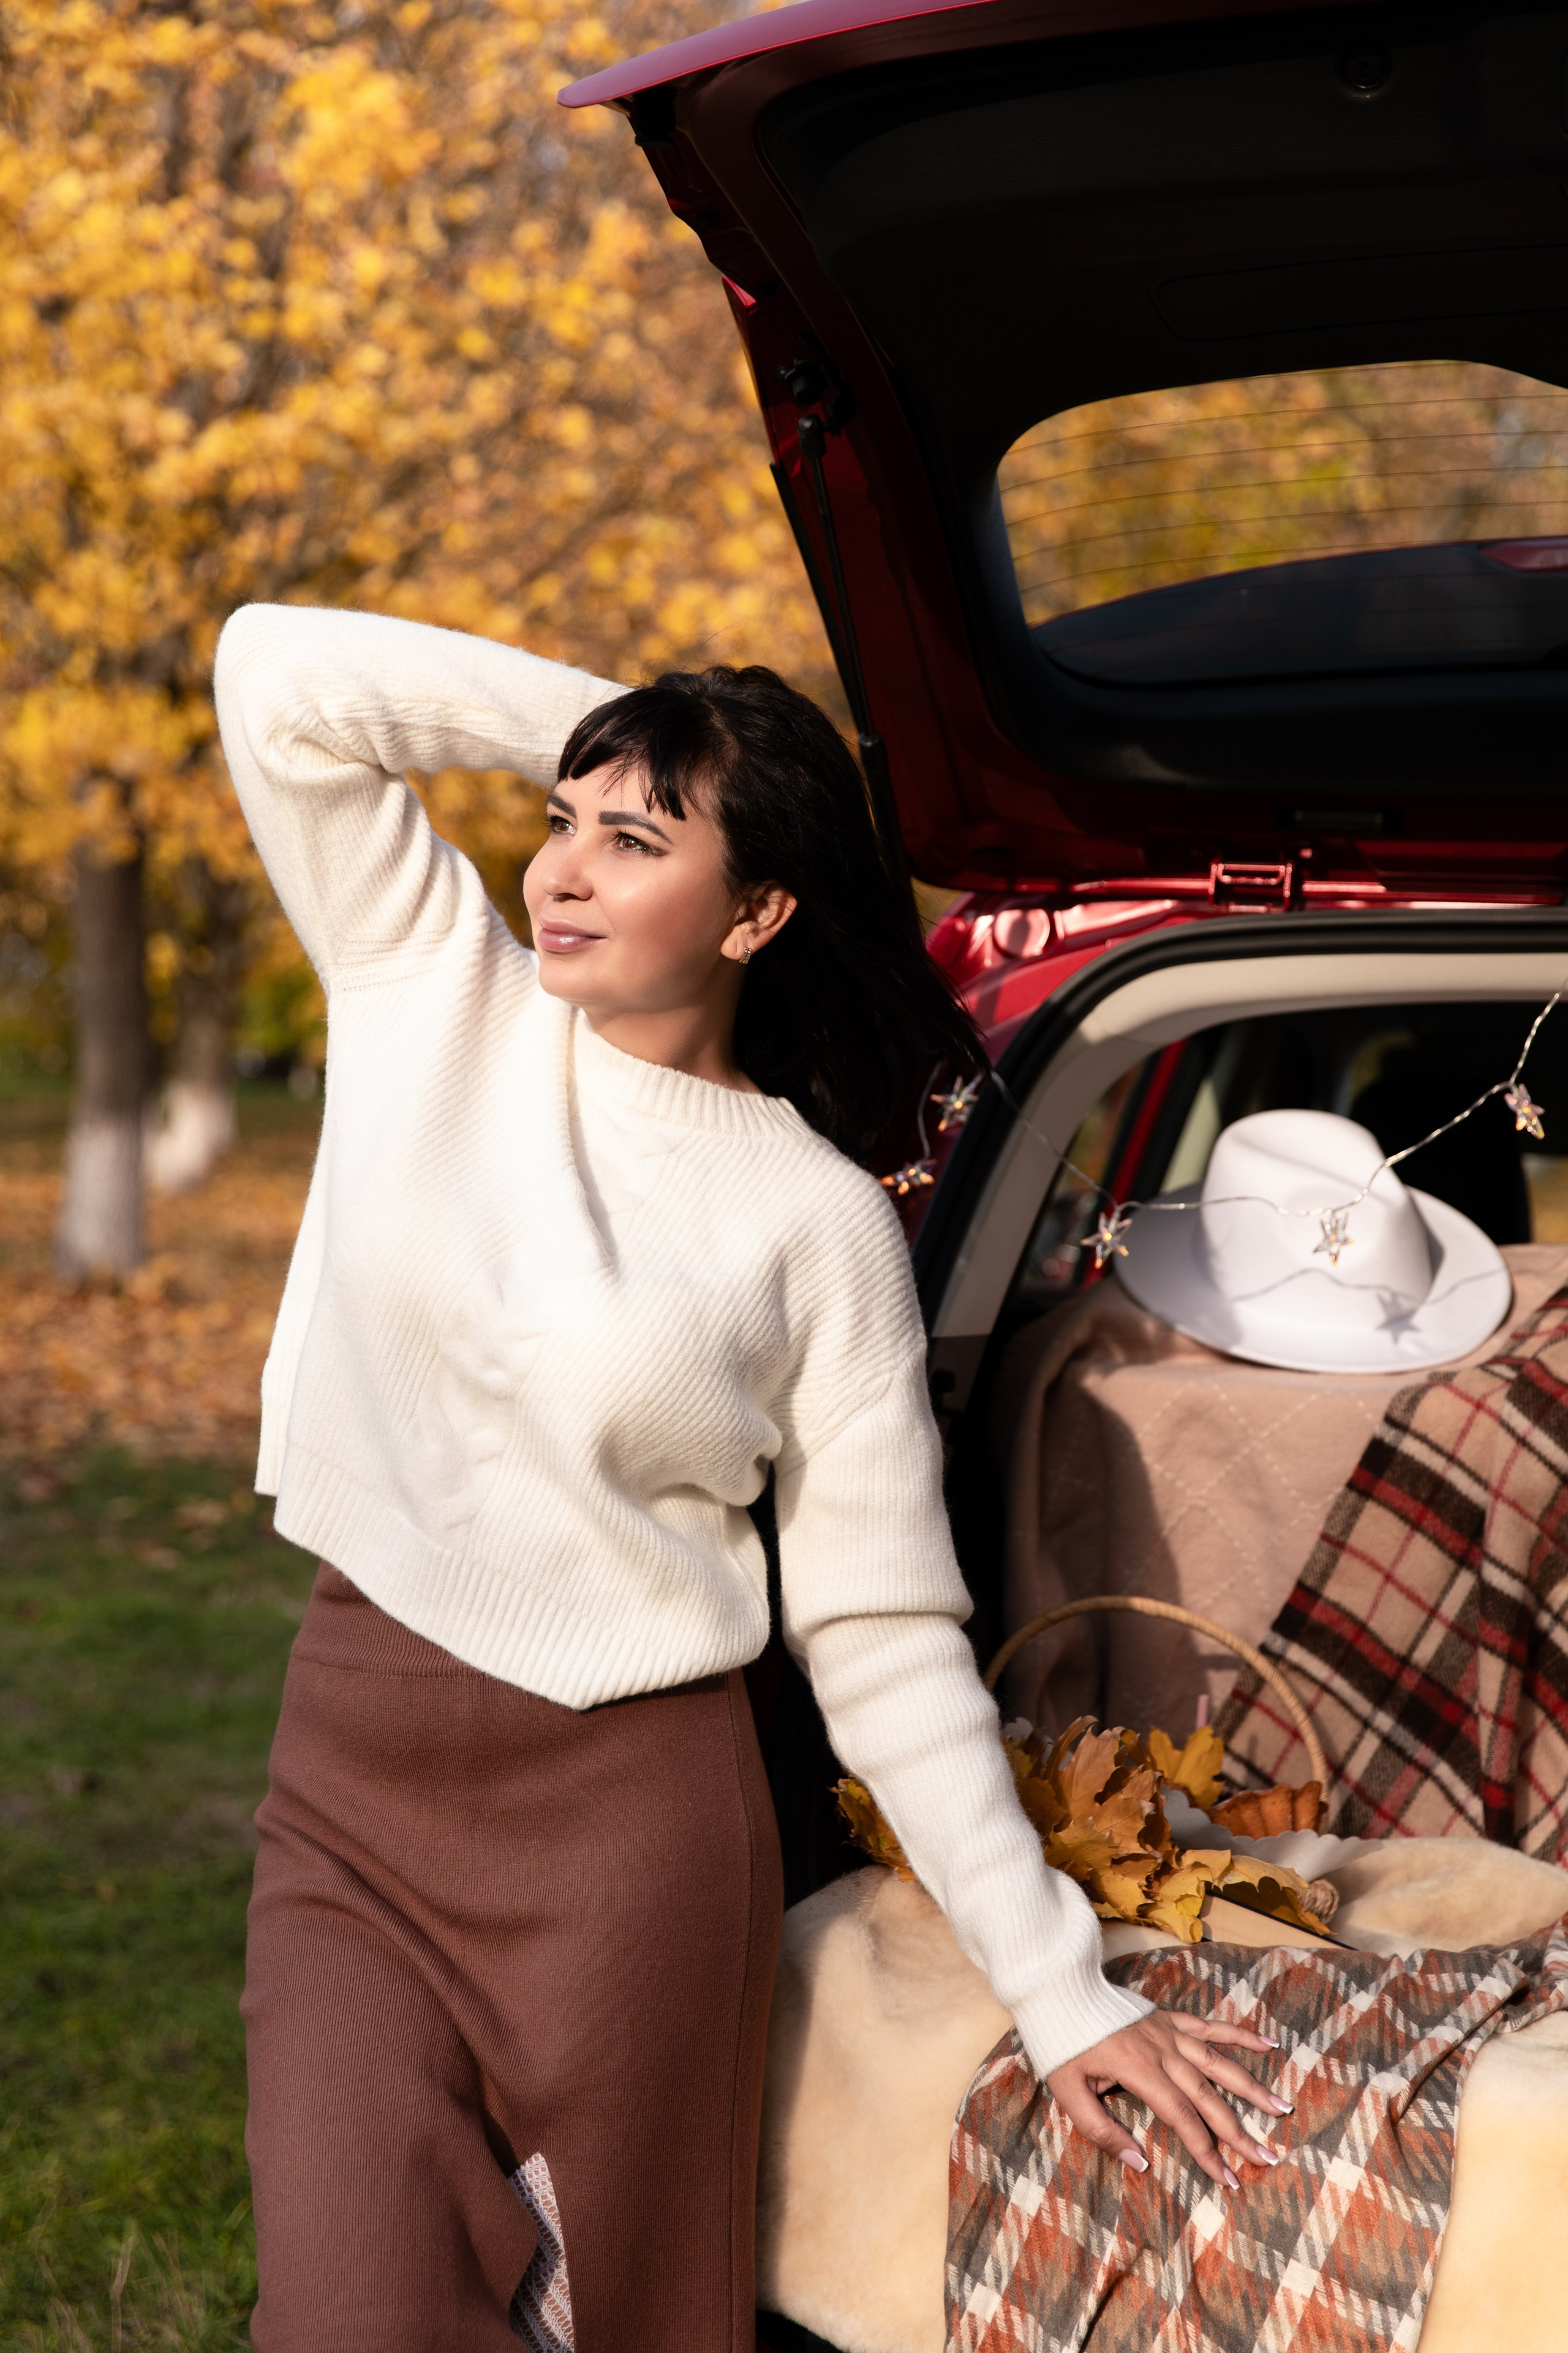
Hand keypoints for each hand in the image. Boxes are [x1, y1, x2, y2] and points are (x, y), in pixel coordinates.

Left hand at [1045, 2009, 1290, 2189]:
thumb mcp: (1069, 2093)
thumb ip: (1103, 2130)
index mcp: (1140, 2070)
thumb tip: (1141, 2163)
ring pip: (1219, 2062)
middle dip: (1239, 2131)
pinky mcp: (1169, 2017)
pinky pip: (1210, 2026)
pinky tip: (1268, 2043)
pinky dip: (1240, 2034)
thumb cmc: (1061, 2045)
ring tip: (1281, 2108)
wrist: (1056, 1989)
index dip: (1206, 2150)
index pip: (1182, 2118)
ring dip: (1251, 2087)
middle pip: (1209, 2096)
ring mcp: (1169, 2031)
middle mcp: (1163, 2050)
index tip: (1228, 2178)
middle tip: (1268, 2158)